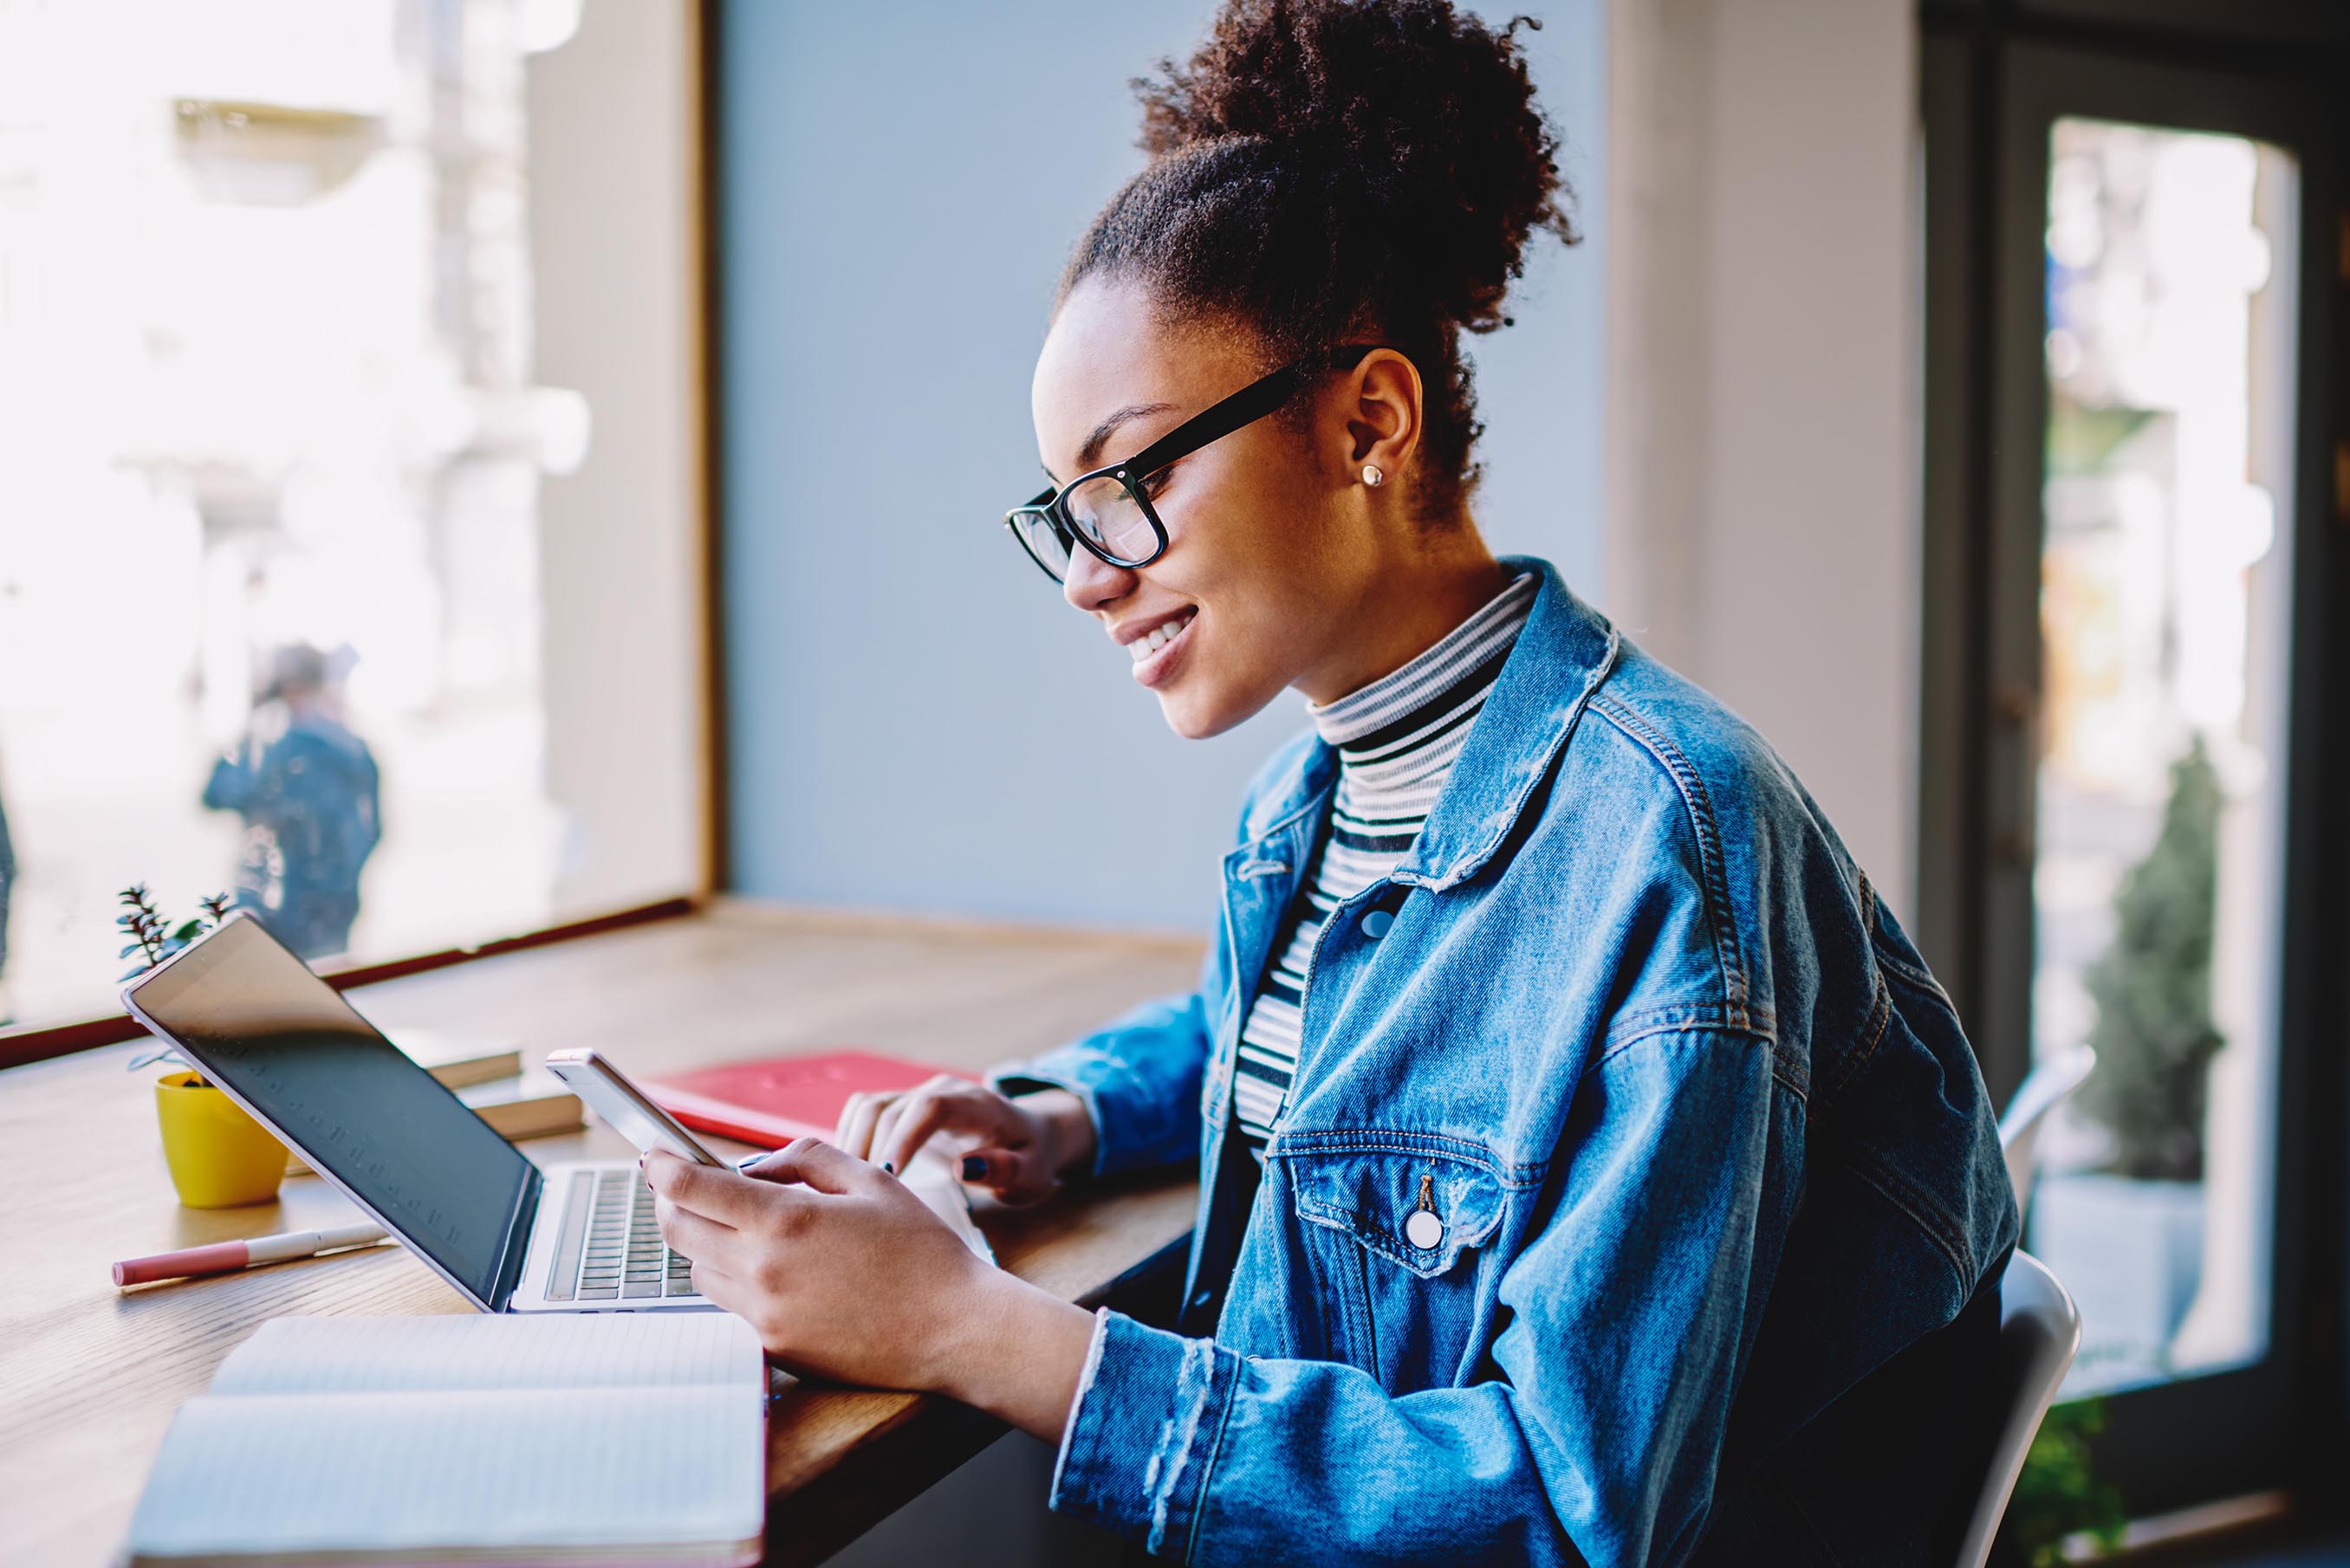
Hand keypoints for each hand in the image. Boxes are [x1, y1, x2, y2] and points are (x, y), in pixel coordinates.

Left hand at [648, 1139, 1098, 1440]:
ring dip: (707, 1243)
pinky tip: (780, 1271)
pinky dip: (739, 1281)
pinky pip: (732, 1307)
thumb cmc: (921, 1249)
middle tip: (687, 1187)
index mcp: (784, 1220)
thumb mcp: (870, 1179)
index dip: (662, 1167)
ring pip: (700, 1270)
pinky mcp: (773, 1348)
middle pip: (677, 1231)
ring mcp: (764, 1316)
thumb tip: (752, 1169)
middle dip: (671, 1202)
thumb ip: (804, 1159)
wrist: (953, 1327)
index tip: (654, 1156)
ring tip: (748, 1229)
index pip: (690, 1188)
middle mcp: (762, 1270)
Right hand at [833, 1077, 1093, 1205]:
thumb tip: (963, 1168)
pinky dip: (848, 1138)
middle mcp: (942, 1090)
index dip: (903, 1138)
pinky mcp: (903, 1105)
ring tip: (844, 1188)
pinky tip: (845, 1173)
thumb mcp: (1032, 1174)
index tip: (888, 1176)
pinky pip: (864, 1113)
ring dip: (851, 1144)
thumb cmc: (1029, 1159)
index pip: (930, 1107)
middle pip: (890, 1108)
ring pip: (868, 1107)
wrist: (1028, 1135)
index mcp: (976, 1104)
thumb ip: (1005, 1170)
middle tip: (857, 1197)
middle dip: (869, 1150)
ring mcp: (919, 1094)